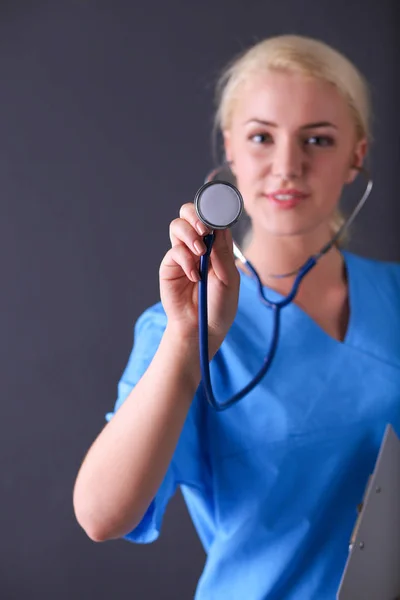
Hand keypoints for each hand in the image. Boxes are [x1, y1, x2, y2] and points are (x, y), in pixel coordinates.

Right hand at [159, 203, 239, 356]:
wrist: (202, 329)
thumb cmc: (219, 307)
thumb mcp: (229, 280)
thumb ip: (223, 254)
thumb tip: (218, 228)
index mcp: (218, 247)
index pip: (214, 220)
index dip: (214, 212)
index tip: (217, 214)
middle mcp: (199, 246)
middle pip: (190, 215)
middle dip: (195, 215)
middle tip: (203, 229)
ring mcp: (183, 255)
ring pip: (178, 226)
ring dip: (189, 233)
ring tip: (199, 252)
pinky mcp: (170, 266)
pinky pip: (174, 251)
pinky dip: (185, 259)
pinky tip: (194, 276)